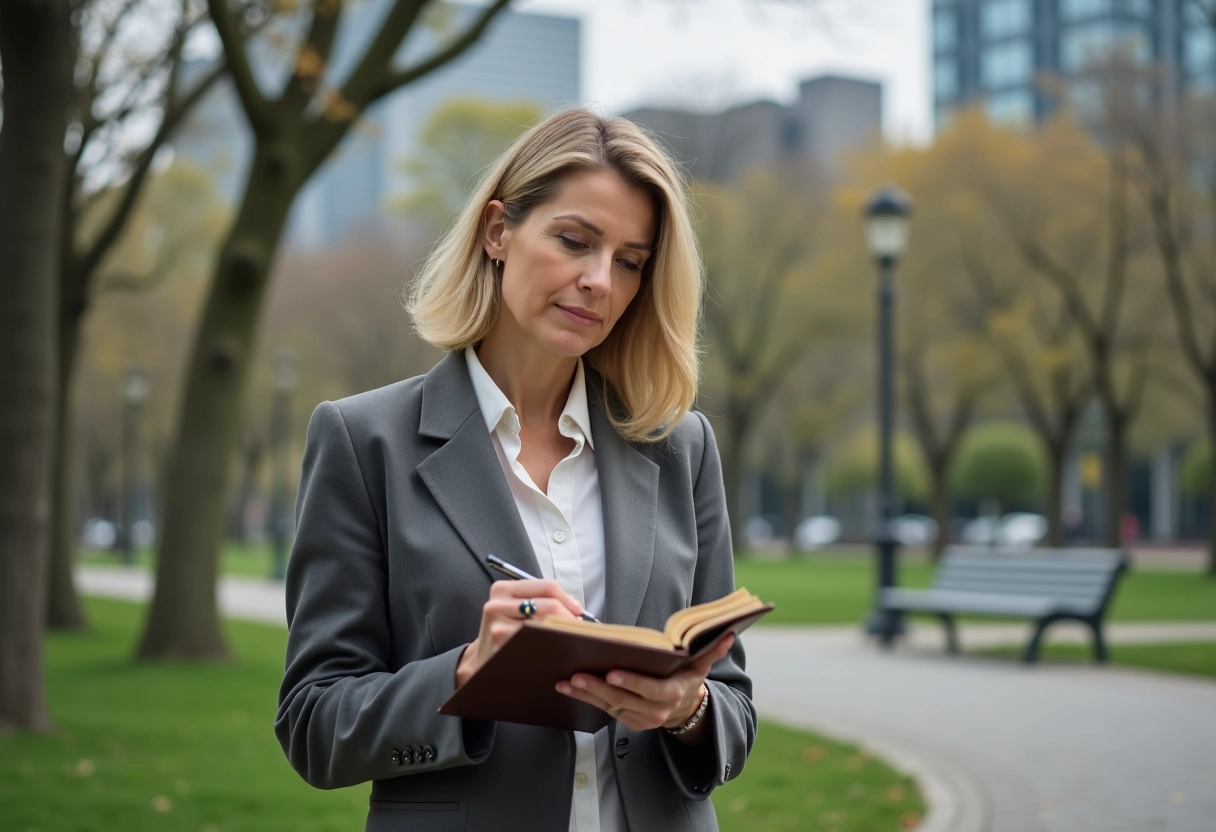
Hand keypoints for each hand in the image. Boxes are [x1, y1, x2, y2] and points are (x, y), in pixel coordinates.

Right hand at [455, 579, 583, 688]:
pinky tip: (557, 648)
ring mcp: (497, 626)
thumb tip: (576, 608)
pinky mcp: (501, 646)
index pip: (546, 586)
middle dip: (570, 617)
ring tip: (571, 637)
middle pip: (548, 605)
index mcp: (502, 589)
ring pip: (545, 624)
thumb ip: (538, 600)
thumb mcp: (513, 607)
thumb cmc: (506, 630)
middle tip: (580, 628)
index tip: (578, 610)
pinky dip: (551, 644)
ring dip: (563, 631)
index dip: (567, 598)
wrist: (481, 658)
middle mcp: (497, 604)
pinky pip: (536, 642)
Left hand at [555, 634, 734, 732]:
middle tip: (576, 675)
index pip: (650, 690)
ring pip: (608, 707)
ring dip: (585, 694)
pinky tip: (566, 687)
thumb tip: (729, 633)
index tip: (612, 672)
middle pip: (623, 700)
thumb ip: (713, 650)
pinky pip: (602, 710)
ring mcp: (639, 719)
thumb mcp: (701, 665)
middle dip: (598, 688)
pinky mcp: (627, 722)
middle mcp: (655, 711)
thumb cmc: (688, 678)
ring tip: (564, 681)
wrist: (685, 709)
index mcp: (672, 693)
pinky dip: (584, 699)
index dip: (632, 682)